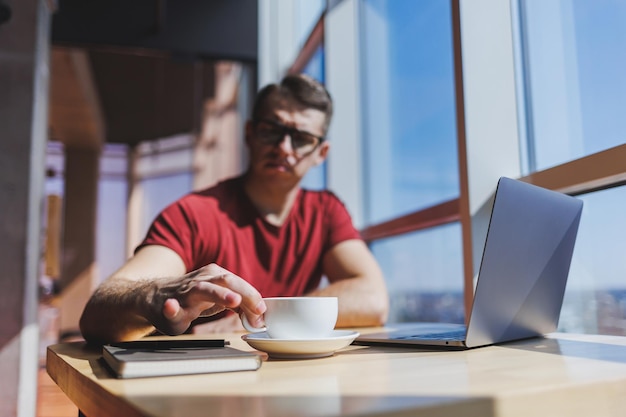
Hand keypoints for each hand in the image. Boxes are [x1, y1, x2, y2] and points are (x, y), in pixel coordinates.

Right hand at [146, 263, 265, 335]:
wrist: (155, 296)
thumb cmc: (192, 297)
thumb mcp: (217, 298)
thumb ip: (238, 305)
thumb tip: (259, 316)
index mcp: (216, 276)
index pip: (239, 284)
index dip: (253, 298)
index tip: (262, 313)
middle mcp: (203, 281)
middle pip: (227, 281)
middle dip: (244, 292)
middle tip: (257, 307)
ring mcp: (185, 293)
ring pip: (203, 289)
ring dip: (219, 294)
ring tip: (233, 300)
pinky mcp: (168, 307)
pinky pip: (170, 306)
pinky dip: (171, 307)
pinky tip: (171, 307)